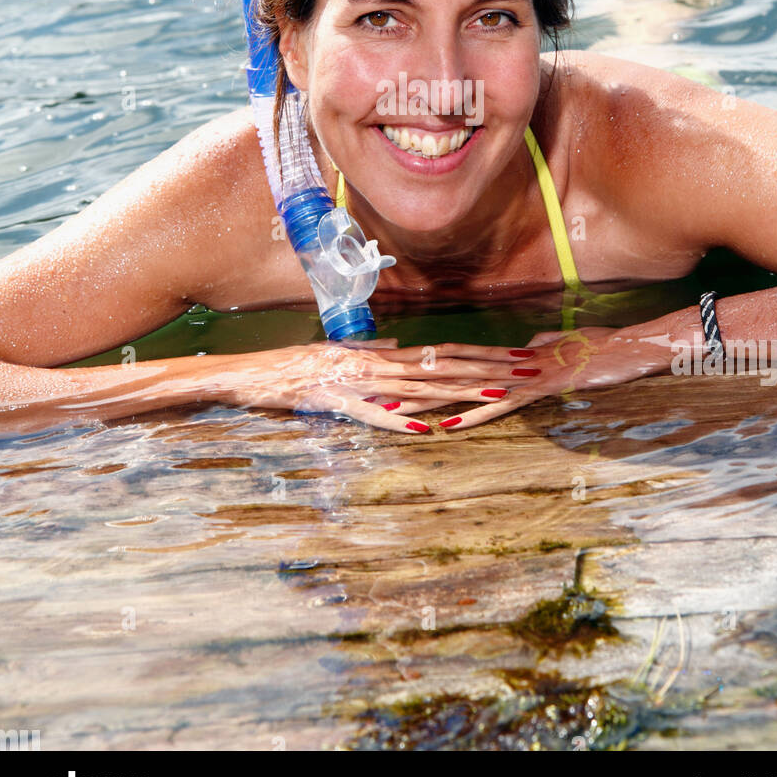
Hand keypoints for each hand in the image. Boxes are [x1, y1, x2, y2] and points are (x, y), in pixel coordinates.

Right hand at [201, 339, 520, 433]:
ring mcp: (359, 383)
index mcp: (382, 354)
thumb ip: (374, 352)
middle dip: (486, 369)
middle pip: (442, 366)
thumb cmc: (295, 365)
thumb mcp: (342, 354)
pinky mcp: (337, 402)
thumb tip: (404, 347)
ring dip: (458, 390)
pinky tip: (428, 429)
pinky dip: (400, 421)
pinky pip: (373, 414)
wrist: (254, 372)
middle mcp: (377, 364)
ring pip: (418, 386)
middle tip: (522, 370)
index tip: (511, 356)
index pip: (441, 352)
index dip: (479, 354)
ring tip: (495, 392)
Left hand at [395, 324, 672, 429]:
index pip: (452, 358)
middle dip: (409, 382)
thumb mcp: (557, 346)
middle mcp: (506, 361)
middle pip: (447, 372)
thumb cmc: (595, 346)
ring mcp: (519, 374)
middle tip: (373, 388)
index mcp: (506, 353)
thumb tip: (523, 349)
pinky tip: (450, 426)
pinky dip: (475, 415)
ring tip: (396, 408)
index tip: (389, 369)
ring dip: (429, 399)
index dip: (419, 364)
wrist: (623, 346)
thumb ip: (535, 348)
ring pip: (465, 387)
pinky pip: (500, 405)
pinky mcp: (538, 388)